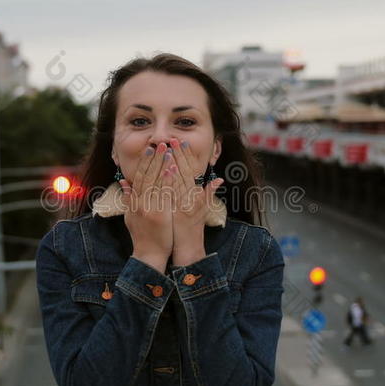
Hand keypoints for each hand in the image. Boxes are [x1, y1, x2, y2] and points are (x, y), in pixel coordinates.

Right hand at [118, 143, 174, 273]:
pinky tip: (171, 169)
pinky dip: (166, 180)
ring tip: (167, 151)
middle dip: (153, 159)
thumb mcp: (130, 216)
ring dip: (161, 165)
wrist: (148, 254)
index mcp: (135, 202)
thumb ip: (128, 198)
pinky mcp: (159, 214)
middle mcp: (140, 202)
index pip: (139, 177)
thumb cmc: (142, 236)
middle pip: (147, 176)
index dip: (144, 162)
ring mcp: (149, 208)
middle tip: (159, 144)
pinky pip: (163, 193)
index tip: (149, 149)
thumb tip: (124, 182)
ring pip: (155, 182)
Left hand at [168, 138, 223, 265]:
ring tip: (165, 148)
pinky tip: (165, 168)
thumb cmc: (193, 229)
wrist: (187, 247)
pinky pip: (172, 192)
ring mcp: (183, 203)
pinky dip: (170, 181)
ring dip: (172, 162)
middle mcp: (191, 196)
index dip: (187, 156)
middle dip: (179, 154)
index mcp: (196, 194)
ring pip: (178, 178)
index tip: (181, 142)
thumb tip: (219, 178)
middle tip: (173, 138)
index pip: (191, 170)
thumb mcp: (204, 209)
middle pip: (184, 171)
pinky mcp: (176, 210)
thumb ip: (209, 192)